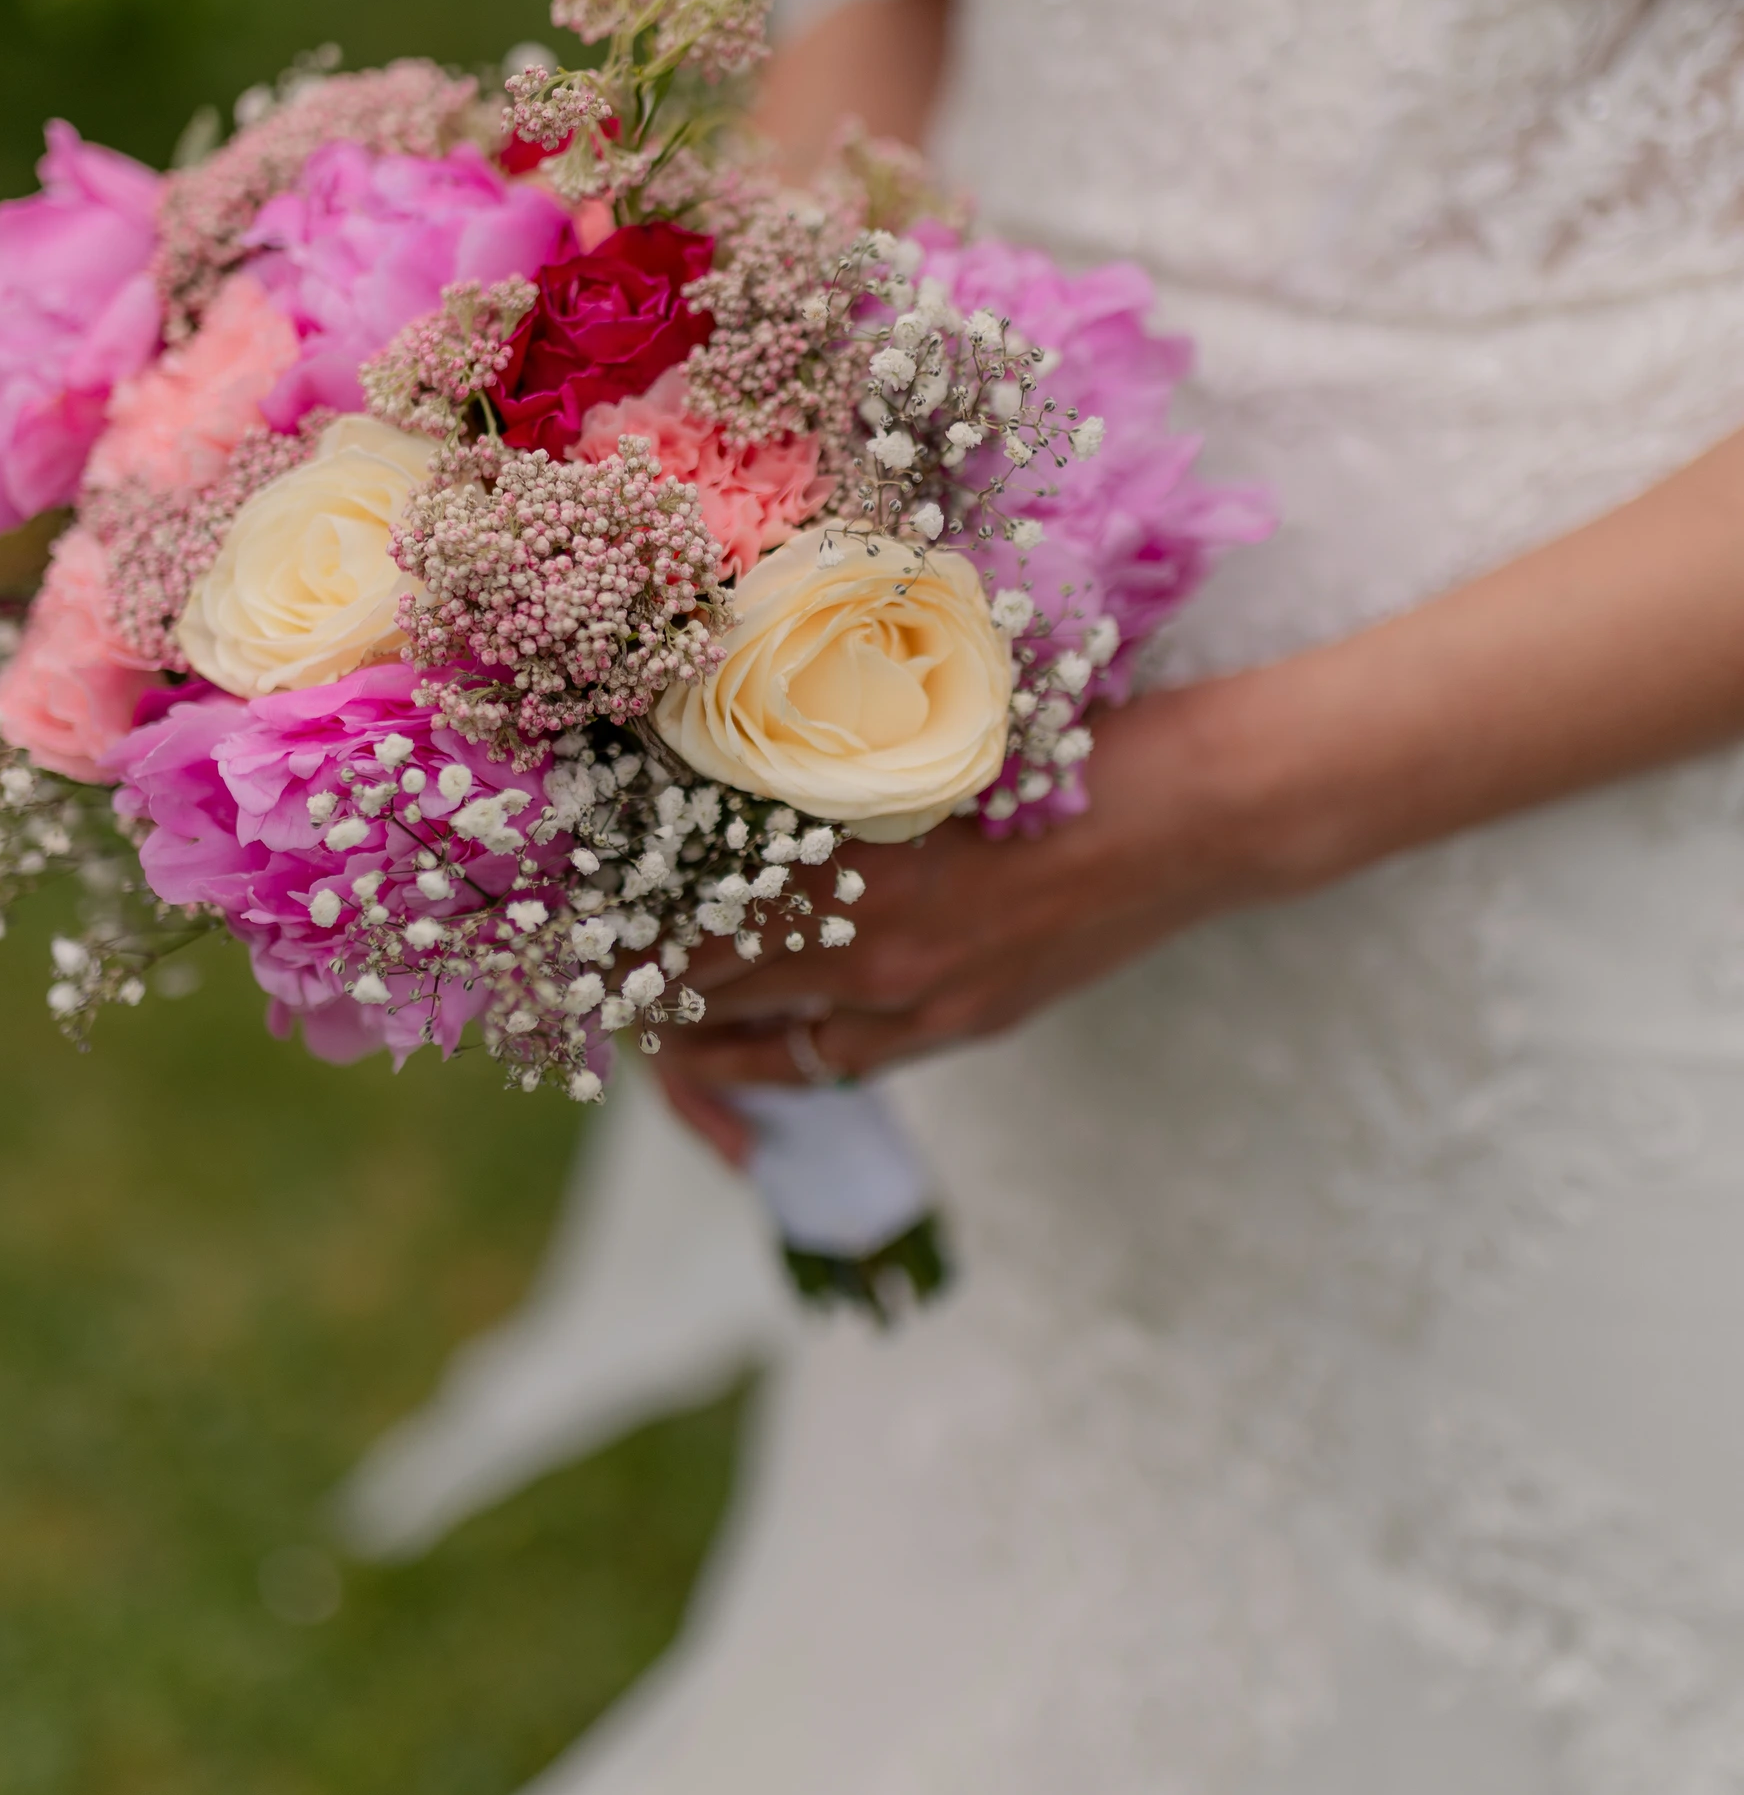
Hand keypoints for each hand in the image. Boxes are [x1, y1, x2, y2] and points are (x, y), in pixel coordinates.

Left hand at [654, 678, 1276, 1139]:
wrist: (1203, 815)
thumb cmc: (1074, 742)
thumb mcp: (936, 734)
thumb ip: (841, 772)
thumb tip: (737, 775)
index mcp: (862, 854)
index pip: (705, 909)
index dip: (638, 919)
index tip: (591, 909)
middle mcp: (882, 943)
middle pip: (720, 982)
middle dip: (651, 981)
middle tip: (599, 969)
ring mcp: (928, 998)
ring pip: (774, 1038)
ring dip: (705, 1034)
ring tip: (654, 1023)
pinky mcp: (970, 1022)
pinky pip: (845, 1060)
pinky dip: (786, 1056)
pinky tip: (752, 1048)